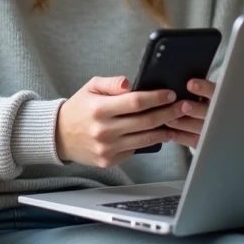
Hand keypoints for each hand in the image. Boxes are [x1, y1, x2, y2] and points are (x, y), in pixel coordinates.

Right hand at [55, 76, 181, 166]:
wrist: (59, 136)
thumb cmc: (79, 109)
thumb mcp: (91, 87)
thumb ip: (112, 83)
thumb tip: (131, 83)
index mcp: (99, 109)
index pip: (136, 102)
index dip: (157, 98)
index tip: (170, 94)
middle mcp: (104, 130)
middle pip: (145, 121)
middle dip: (169, 113)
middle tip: (184, 106)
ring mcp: (107, 148)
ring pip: (145, 138)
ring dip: (165, 130)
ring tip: (177, 121)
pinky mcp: (109, 160)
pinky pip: (135, 149)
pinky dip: (148, 141)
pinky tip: (158, 133)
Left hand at [165, 78, 214, 148]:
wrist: (218, 121)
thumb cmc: (205, 100)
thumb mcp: (206, 91)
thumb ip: (197, 87)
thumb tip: (180, 79)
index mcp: (220, 97)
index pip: (214, 91)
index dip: (204, 88)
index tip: (190, 84)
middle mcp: (217, 114)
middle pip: (207, 112)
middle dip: (195, 109)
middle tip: (183, 106)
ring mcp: (211, 129)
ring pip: (198, 127)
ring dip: (183, 123)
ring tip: (169, 120)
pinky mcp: (203, 141)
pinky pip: (192, 140)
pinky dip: (180, 136)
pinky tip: (168, 132)